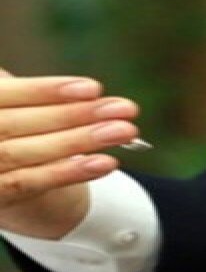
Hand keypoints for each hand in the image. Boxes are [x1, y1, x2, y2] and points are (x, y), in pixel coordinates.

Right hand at [0, 68, 141, 238]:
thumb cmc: (13, 122)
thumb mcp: (14, 103)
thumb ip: (27, 95)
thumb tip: (83, 94)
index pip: (3, 95)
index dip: (45, 91)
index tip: (94, 88)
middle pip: (16, 124)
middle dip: (74, 115)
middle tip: (126, 109)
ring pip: (25, 153)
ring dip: (80, 141)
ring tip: (124, 131)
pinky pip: (29, 183)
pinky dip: (70, 172)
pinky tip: (107, 163)